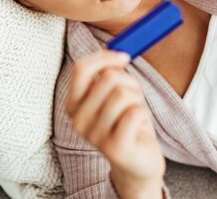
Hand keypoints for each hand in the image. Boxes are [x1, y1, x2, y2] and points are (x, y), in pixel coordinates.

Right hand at [65, 49, 165, 184]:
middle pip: (108, 78)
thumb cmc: (127, 122)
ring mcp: (94, 136)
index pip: (81, 69)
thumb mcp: (117, 93)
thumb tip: (117, 54)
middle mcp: (78, 121)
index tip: (124, 57)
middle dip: (129, 83)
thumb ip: (111, 74)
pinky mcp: (114, 148)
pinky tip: (139, 128)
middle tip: (133, 99)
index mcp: (74, 105)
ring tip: (134, 115)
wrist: (138, 162)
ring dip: (137, 100)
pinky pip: (134, 113)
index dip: (105, 57)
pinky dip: (143, 115)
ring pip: (123, 95)